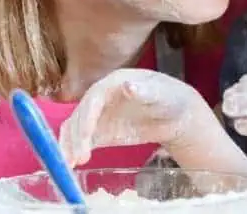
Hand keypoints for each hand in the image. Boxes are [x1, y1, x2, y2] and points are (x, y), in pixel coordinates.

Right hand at [59, 69, 203, 166]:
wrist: (176, 115)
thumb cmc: (171, 99)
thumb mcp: (162, 94)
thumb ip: (145, 91)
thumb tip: (128, 86)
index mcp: (114, 82)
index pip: (94, 98)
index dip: (88, 115)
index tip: (86, 134)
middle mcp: (101, 97)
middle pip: (81, 114)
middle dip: (77, 136)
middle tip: (77, 157)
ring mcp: (99, 115)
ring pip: (76, 128)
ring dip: (69, 145)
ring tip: (70, 163)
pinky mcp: (101, 131)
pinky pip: (81, 140)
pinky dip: (73, 150)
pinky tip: (71, 164)